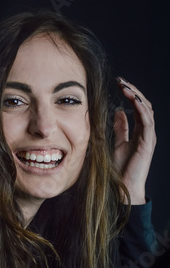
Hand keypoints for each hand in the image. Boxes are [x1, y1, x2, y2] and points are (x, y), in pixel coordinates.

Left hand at [113, 77, 156, 204]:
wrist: (124, 187)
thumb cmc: (121, 169)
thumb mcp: (118, 143)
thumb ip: (120, 128)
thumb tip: (118, 112)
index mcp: (140, 131)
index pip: (138, 107)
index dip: (130, 94)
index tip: (119, 83)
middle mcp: (147, 132)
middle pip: (144, 105)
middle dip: (133, 91)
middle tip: (121, 80)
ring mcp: (149, 137)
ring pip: (147, 110)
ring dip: (136, 97)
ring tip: (125, 87)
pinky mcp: (148, 143)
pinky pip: (147, 122)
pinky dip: (141, 109)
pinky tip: (132, 100)